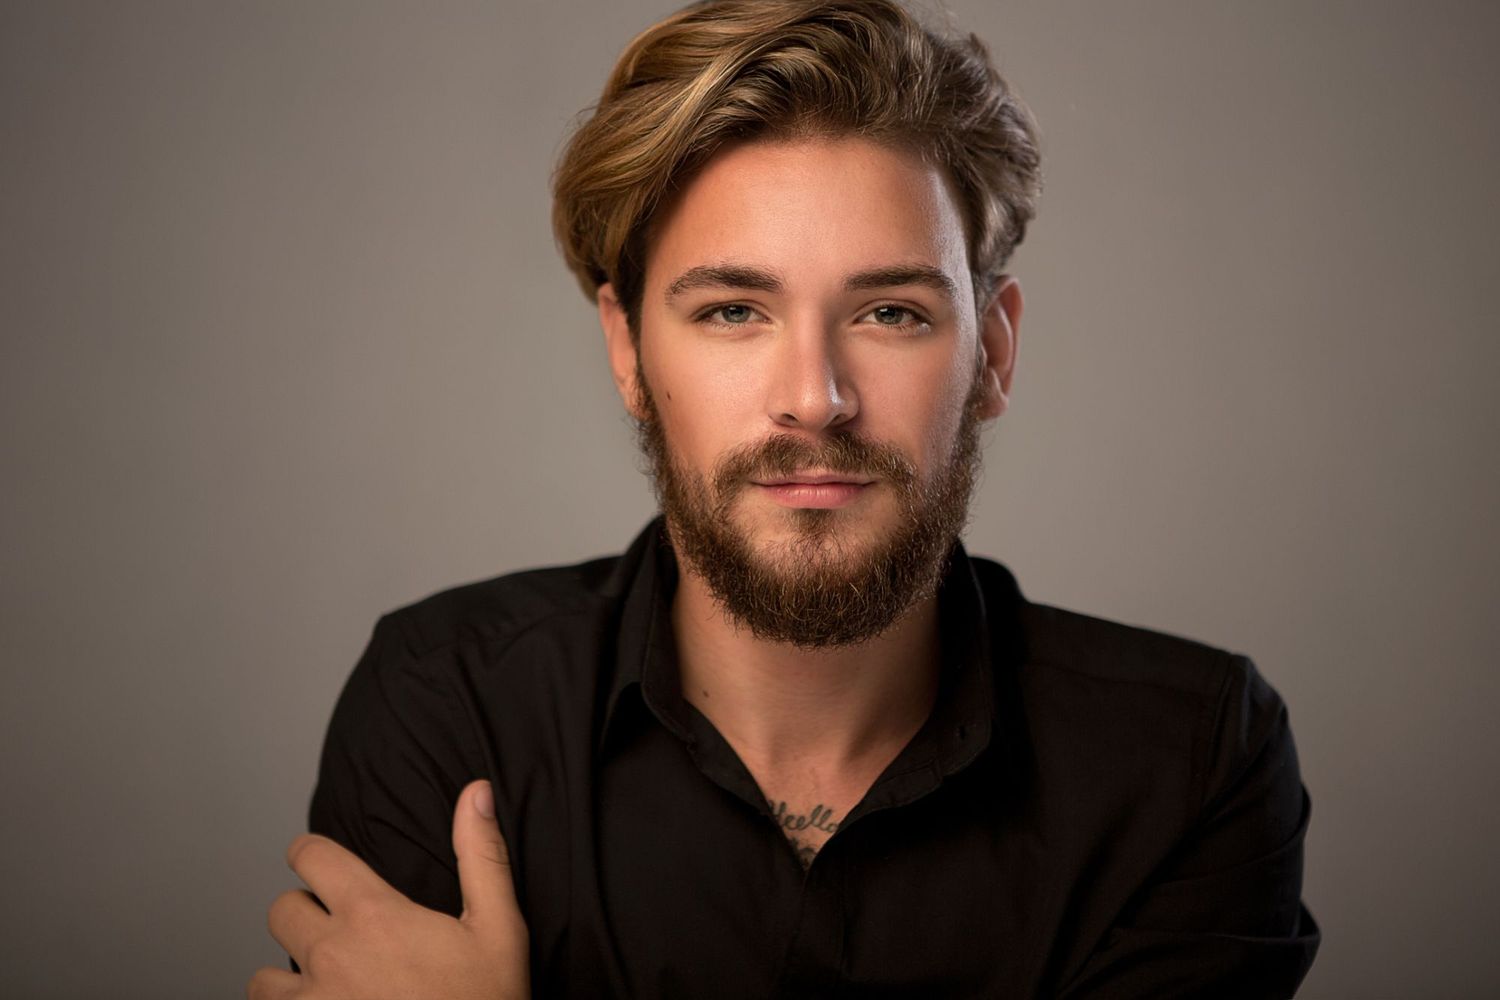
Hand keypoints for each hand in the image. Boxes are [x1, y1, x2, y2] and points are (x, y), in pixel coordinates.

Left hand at [248, 780, 528, 999]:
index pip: (311, 856)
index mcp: (373, 915)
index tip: (316, 860)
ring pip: (264, 975)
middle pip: (282, 910)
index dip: (310, 852)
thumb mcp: (499, 930)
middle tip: (334, 927)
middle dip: (305, 912)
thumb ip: (482, 857)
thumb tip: (477, 793)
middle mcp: (331, 955)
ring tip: (322, 981)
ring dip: (288, 974)